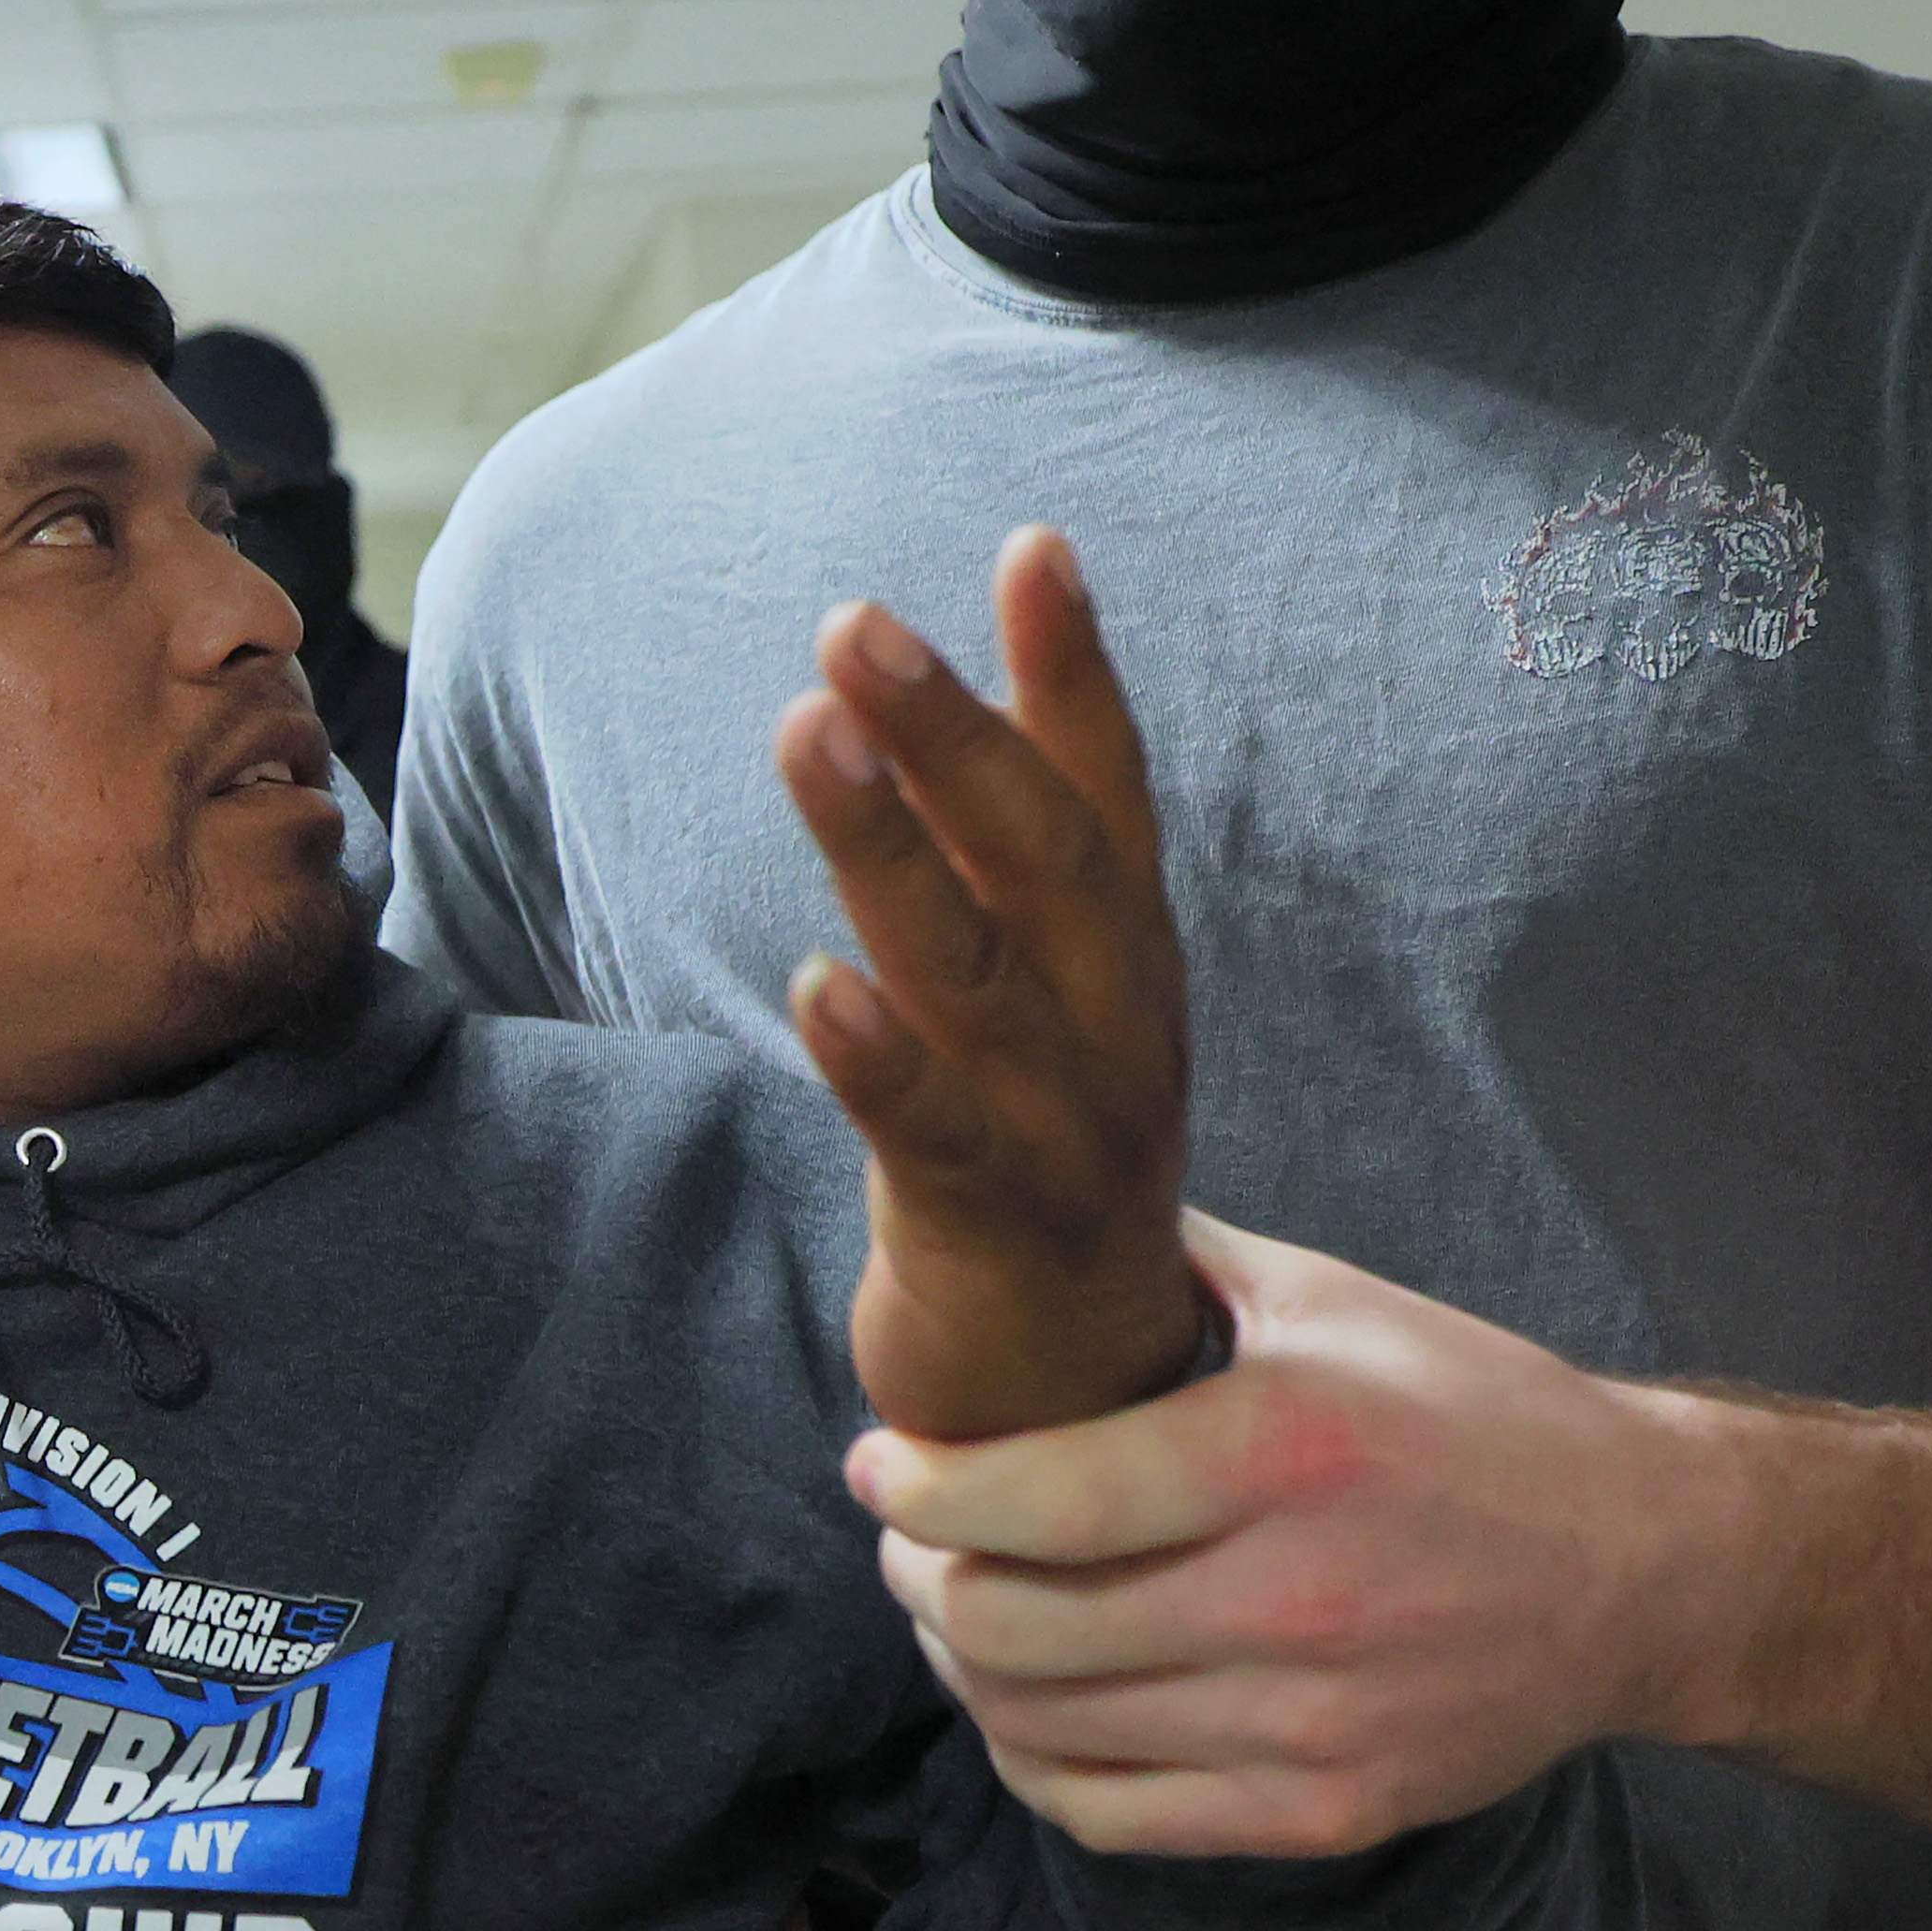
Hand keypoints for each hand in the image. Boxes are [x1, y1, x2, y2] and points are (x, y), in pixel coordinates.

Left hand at [779, 526, 1201, 1437]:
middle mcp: (1116, 1024)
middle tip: (856, 622)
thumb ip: (1000, 854)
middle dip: (955, 732)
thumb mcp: (1039, 990)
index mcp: (1123, 956)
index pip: (1105, 790)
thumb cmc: (1039, 1148)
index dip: (1073, 670)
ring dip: (889, 850)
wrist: (1075, 1388)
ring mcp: (1068, 1129)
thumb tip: (945, 683)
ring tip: (808, 732)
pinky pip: (930, 1132)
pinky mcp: (995, 1227)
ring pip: (976, 973)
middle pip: (1046, 857)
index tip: (1034, 542)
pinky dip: (877, 1056)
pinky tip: (814, 980)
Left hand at [849, 1212, 1731, 1857]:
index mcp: (1284, 1449)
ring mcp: (1308, 1721)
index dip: (919, 1489)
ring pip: (1040, 1725)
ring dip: (962, 1669)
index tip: (881, 1465)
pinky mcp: (1324, 1810)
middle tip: (910, 1541)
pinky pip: (1108, 1814)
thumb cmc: (1476, 1415)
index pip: (1035, 1496)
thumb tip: (1030, 1204)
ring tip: (957, 1613)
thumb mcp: (1334, 1301)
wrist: (1648, 1569)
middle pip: (1007, 1624)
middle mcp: (1293, 1597)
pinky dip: (1036, 1761)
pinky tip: (1031, 1706)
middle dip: (917, 1580)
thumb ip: (1177, 1262)